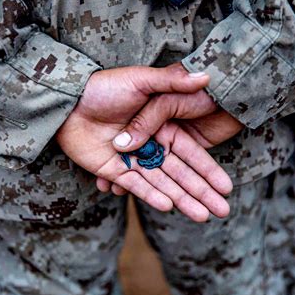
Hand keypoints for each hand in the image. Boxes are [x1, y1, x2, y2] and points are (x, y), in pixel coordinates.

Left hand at [56, 66, 231, 221]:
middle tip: (222, 211)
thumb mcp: (141, 80)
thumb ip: (172, 81)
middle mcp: (151, 146)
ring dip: (182, 200)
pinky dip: (150, 195)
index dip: (209, 171)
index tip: (226, 188)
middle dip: (202, 192)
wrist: (68, 100)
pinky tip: (167, 206)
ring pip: (162, 183)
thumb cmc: (105, 86)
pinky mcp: (113, 170)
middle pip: (180, 173)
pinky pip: (135, 185)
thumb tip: (205, 77)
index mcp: (163, 127)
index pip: (191, 154)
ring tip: (202, 217)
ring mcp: (133, 160)